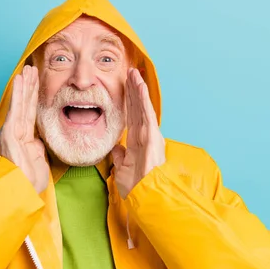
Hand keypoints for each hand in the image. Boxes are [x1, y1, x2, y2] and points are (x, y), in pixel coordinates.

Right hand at [0, 65, 48, 193]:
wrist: (22, 192)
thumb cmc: (29, 181)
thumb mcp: (39, 160)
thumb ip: (38, 147)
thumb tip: (38, 140)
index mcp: (24, 138)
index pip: (31, 111)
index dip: (34, 96)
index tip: (37, 81)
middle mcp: (16, 132)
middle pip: (26, 103)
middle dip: (30, 85)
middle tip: (33, 67)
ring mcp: (12, 131)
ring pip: (20, 102)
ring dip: (24, 84)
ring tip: (27, 68)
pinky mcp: (10, 132)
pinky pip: (16, 108)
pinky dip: (17, 93)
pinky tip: (19, 79)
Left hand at [112, 68, 165, 198]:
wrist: (145, 197)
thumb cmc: (136, 187)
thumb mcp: (122, 170)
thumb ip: (120, 157)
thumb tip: (116, 148)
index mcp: (137, 142)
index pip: (131, 116)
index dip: (127, 101)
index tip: (124, 87)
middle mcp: (145, 136)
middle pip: (137, 108)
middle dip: (132, 90)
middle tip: (129, 72)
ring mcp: (150, 135)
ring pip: (143, 107)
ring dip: (138, 89)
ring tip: (133, 73)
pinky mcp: (152, 137)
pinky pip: (147, 114)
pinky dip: (144, 100)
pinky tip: (140, 86)